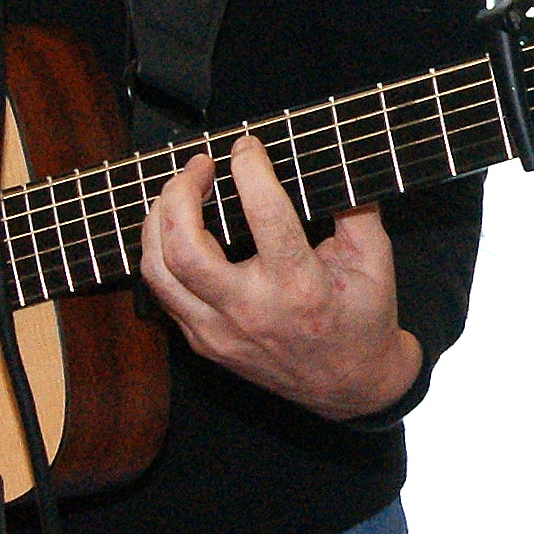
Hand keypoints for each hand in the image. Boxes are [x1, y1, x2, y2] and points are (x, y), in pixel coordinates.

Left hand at [138, 134, 420, 420]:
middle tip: (199, 166)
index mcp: (300, 287)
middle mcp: (252, 311)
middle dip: (181, 193)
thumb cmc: (362, 319)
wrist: (351, 387)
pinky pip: (164, 294)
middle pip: (186, 247)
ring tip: (176, 193)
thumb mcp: (374, 259)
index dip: (250, 169)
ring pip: (159, 272)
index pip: (265, 215)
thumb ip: (355, 206)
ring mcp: (220, 331)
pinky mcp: (205, 342)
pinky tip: (175, 230)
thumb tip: (333, 158)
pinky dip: (161, 254)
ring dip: (158, 221)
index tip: (247, 146)